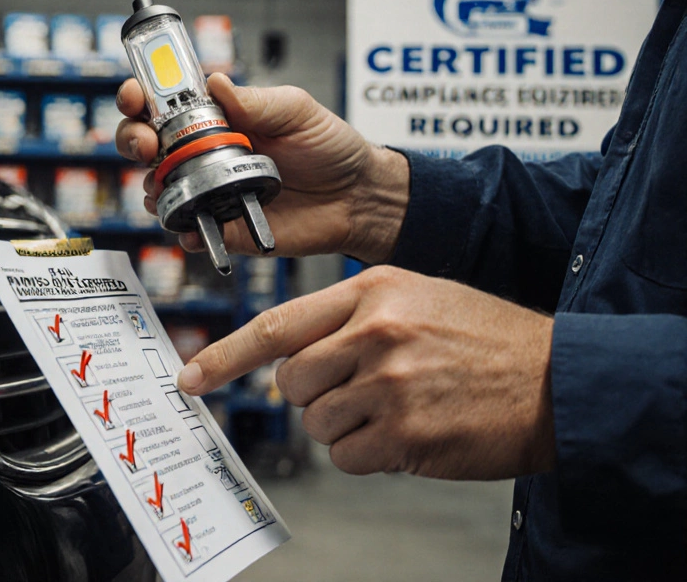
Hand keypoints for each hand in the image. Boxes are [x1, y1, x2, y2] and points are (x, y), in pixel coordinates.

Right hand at [115, 74, 408, 262]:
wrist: (357, 198)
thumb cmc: (331, 148)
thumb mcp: (297, 110)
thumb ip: (255, 100)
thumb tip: (215, 83)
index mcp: (216, 117)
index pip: (163, 102)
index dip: (139, 96)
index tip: (135, 97)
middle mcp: (203, 152)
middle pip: (144, 144)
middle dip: (132, 140)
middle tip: (148, 144)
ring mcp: (208, 190)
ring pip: (156, 188)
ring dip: (151, 185)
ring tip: (167, 184)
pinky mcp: (220, 225)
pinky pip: (187, 229)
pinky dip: (181, 228)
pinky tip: (191, 223)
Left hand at [177, 266, 555, 479]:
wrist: (556, 379)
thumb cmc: (484, 338)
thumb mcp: (415, 297)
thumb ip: (349, 318)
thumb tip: (287, 356)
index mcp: (371, 290)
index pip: (275, 325)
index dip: (224, 356)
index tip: (190, 378)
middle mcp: (375, 332)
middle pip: (291, 380)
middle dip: (313, 394)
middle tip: (357, 390)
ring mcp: (389, 384)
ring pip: (316, 421)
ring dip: (344, 425)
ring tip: (395, 408)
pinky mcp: (406, 433)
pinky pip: (347, 456)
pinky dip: (368, 453)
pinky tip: (406, 433)